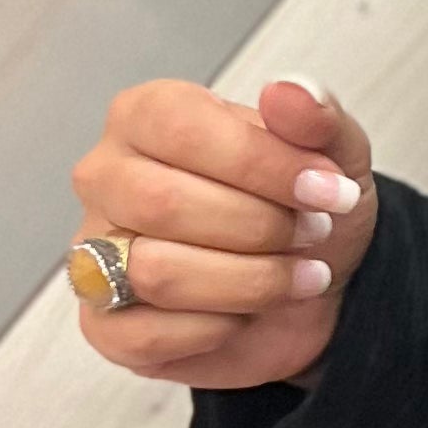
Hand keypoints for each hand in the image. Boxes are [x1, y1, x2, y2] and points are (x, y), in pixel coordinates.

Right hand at [69, 75, 377, 394]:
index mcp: (146, 116)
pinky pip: (145, 333)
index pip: (182, 128)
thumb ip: (316, 117)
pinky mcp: (104, 326)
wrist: (316, 282)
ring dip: (249, 282)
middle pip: (162, 203)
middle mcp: (107, 179)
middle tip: (312, 234)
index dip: (263, 164)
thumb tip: (290, 93)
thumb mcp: (334, 152)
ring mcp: (94, 254)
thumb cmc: (304, 205)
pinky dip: (217, 329)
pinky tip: (246, 315)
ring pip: (156, 272)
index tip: (329, 190)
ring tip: (298, 277)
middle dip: (260, 227)